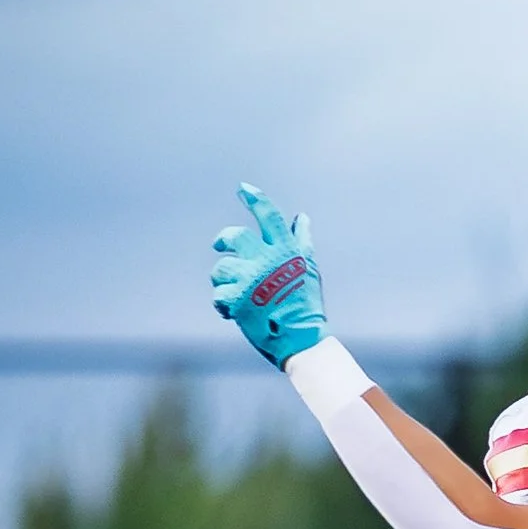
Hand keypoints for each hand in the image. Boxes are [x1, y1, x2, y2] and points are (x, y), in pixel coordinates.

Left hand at [211, 185, 327, 366]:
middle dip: (224, 239)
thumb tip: (301, 217)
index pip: (269, 217)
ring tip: (238, 295)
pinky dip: (223, 305)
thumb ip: (301, 241)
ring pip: (221, 268)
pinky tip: (235, 314)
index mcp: (285, 251)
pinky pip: (218, 294)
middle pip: (235, 236)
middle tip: (220, 244)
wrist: (301, 340)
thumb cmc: (306, 305)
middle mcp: (267, 260)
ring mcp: (250, 279)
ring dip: (224, 281)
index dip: (255, 199)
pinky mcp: (237, 300)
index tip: (243, 188)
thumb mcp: (309, 269)